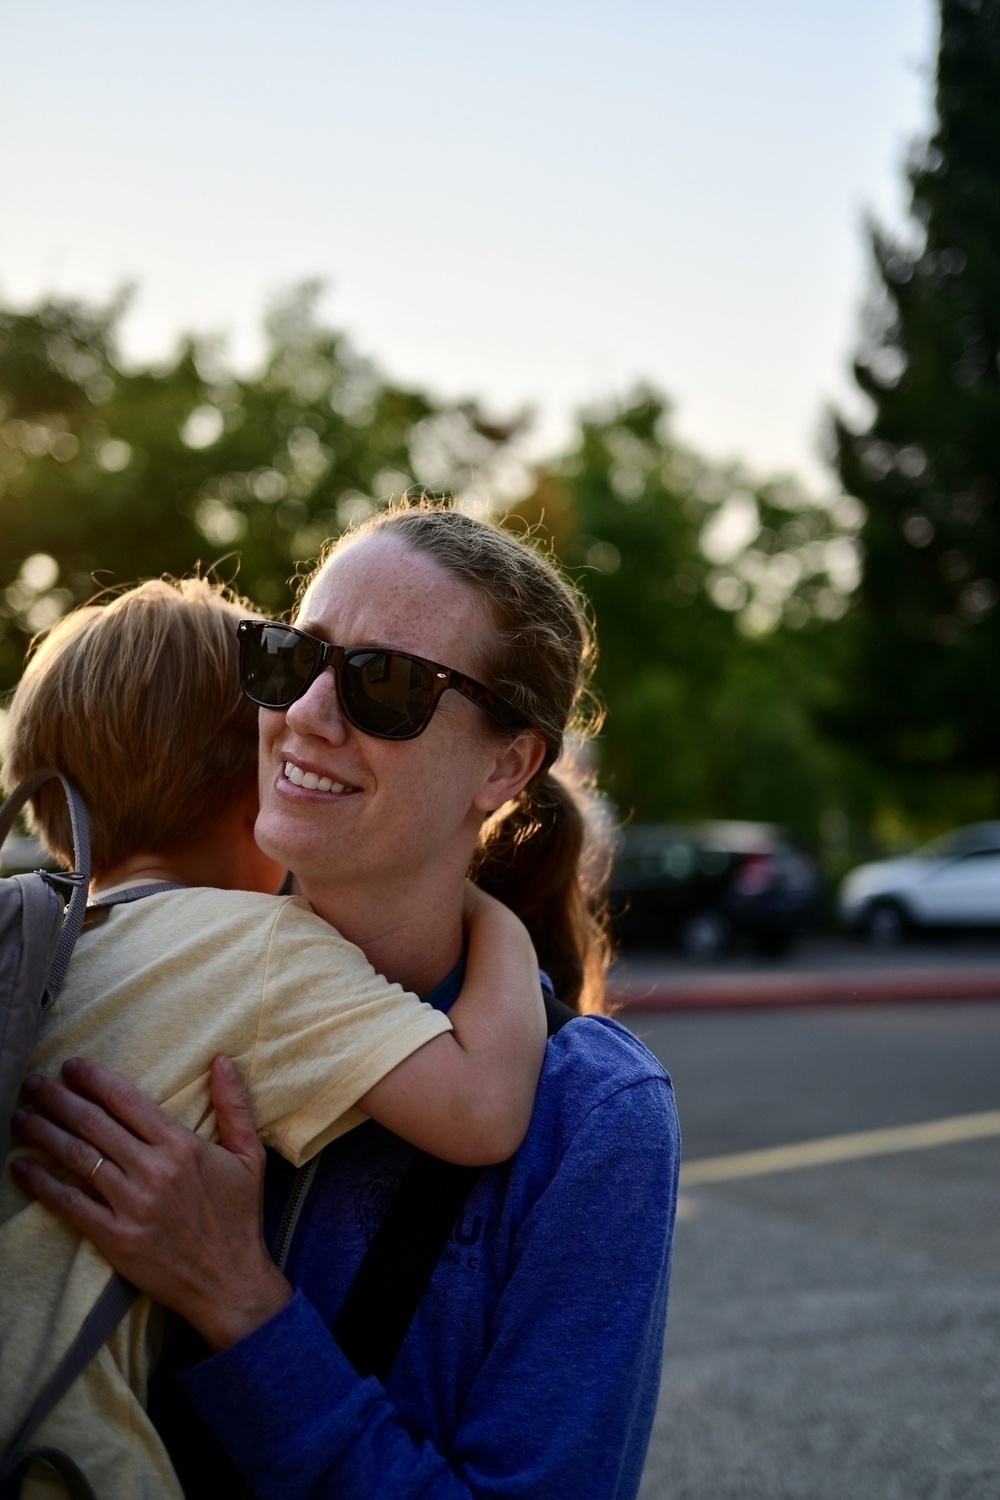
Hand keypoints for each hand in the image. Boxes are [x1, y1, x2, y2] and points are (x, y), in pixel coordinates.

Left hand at [13, 1055, 292, 1350]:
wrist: (230, 1283)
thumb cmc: (239, 1217)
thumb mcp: (250, 1156)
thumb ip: (234, 1105)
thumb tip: (222, 1059)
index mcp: (182, 1146)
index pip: (128, 1101)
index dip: (95, 1080)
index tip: (72, 1067)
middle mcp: (154, 1170)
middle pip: (94, 1124)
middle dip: (59, 1099)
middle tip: (34, 1084)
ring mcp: (132, 1204)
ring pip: (78, 1157)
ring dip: (44, 1133)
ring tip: (21, 1116)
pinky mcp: (115, 1237)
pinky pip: (70, 1204)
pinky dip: (42, 1183)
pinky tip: (21, 1168)